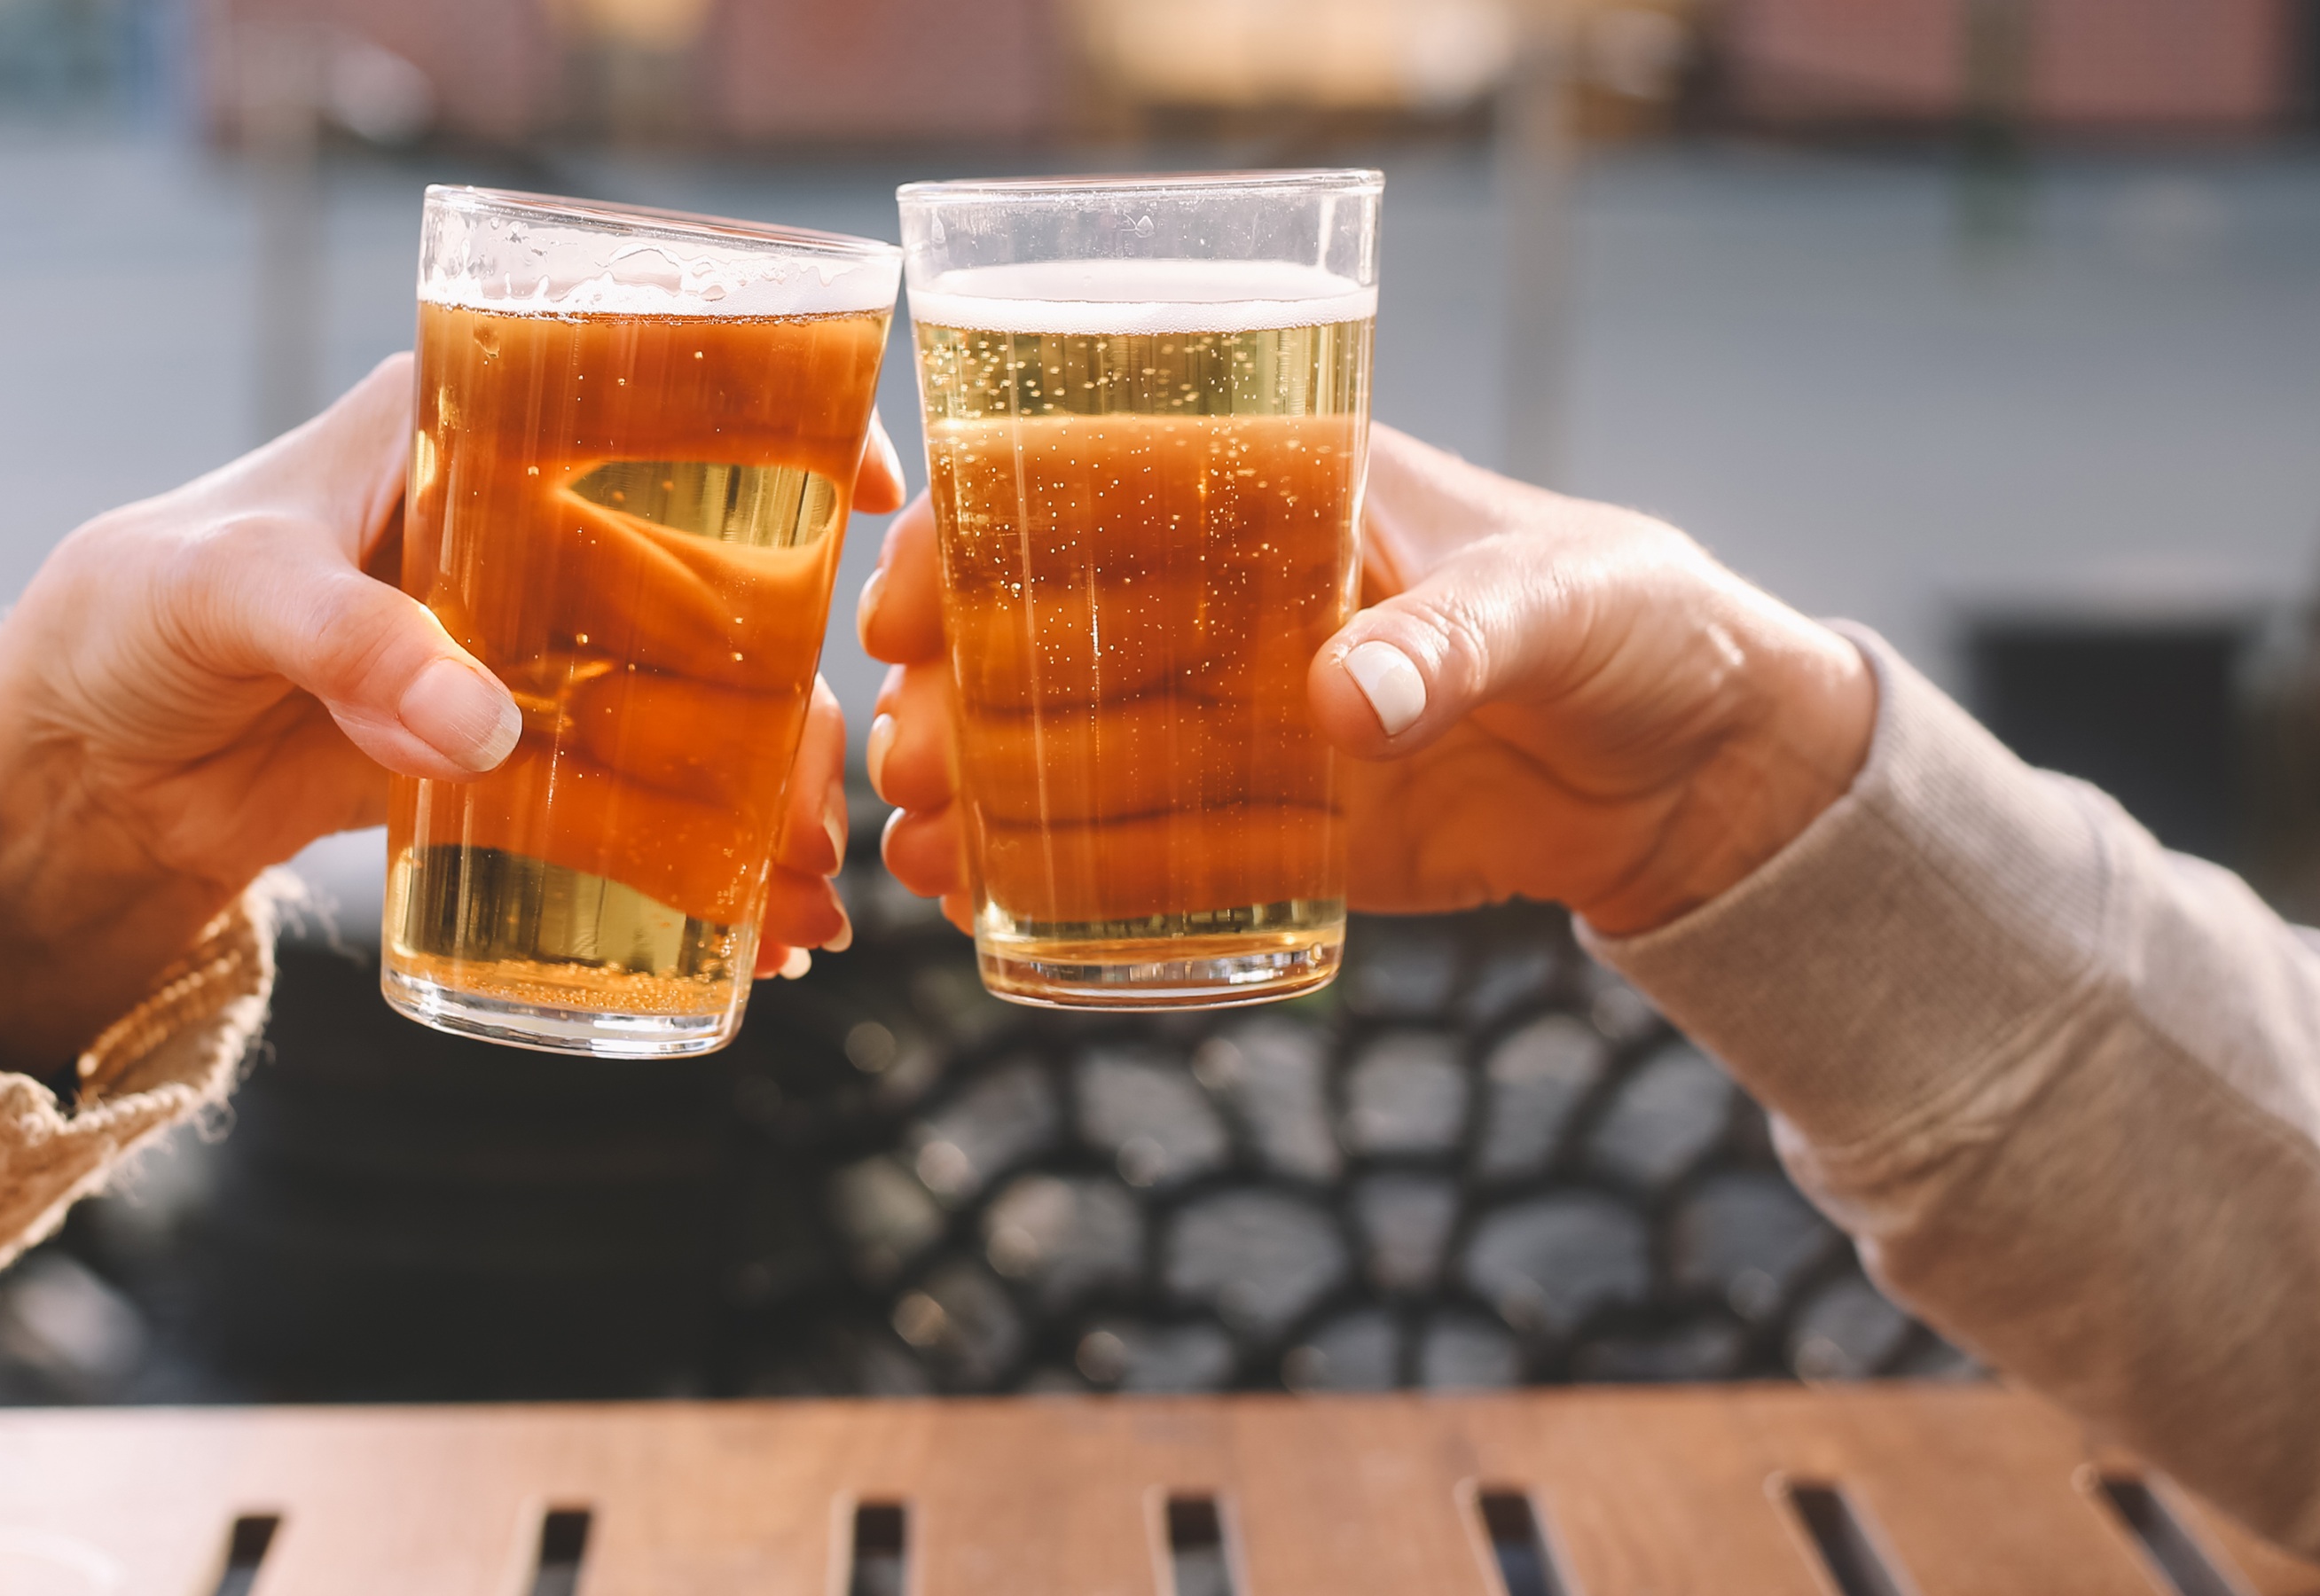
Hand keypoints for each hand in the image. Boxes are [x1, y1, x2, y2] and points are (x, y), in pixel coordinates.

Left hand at [0, 355, 903, 1070]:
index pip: (651, 397)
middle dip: (785, 699)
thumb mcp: (224, 594)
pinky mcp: (498, 755)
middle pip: (703, 593)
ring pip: (682, 710)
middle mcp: (517, 528)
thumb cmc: (129, 613)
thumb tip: (488, 728)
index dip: (782, 429)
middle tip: (822, 808)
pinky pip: (619, 801)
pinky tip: (749, 934)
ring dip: (758, 801)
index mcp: (464, 424)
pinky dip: (689, 864)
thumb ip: (346, 640)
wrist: (68, 764)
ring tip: (805, 901)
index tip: (871, 497)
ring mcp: (519, 648)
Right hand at [859, 422, 1875, 937]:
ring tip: (913, 846)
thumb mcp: (1559, 602)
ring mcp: (1260, 721)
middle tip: (901, 760)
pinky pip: (1165, 855)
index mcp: (1291, 494)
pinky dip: (1078, 879)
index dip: (983, 537)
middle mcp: (1250, 604)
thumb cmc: (1641, 619)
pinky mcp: (1293, 829)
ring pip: (1097, 754)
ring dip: (998, 795)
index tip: (907, 606)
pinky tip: (984, 900)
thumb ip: (1450, 642)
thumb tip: (1333, 704)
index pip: (1103, 490)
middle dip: (969, 694)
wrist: (1713, 768)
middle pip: (1069, 640)